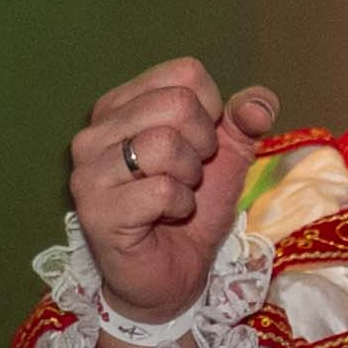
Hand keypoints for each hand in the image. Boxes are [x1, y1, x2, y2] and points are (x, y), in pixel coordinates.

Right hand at [72, 58, 278, 321]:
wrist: (171, 274)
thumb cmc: (191, 208)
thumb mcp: (229, 154)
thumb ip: (247, 118)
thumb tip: (258, 105)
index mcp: (122, 105)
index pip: (184, 73)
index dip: (212, 111)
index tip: (201, 145)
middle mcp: (95, 131)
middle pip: (177, 103)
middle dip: (203, 144)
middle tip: (190, 175)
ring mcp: (89, 170)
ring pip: (164, 143)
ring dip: (189, 178)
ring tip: (175, 196)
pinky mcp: (96, 209)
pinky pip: (162, 189)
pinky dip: (181, 206)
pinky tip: (165, 218)